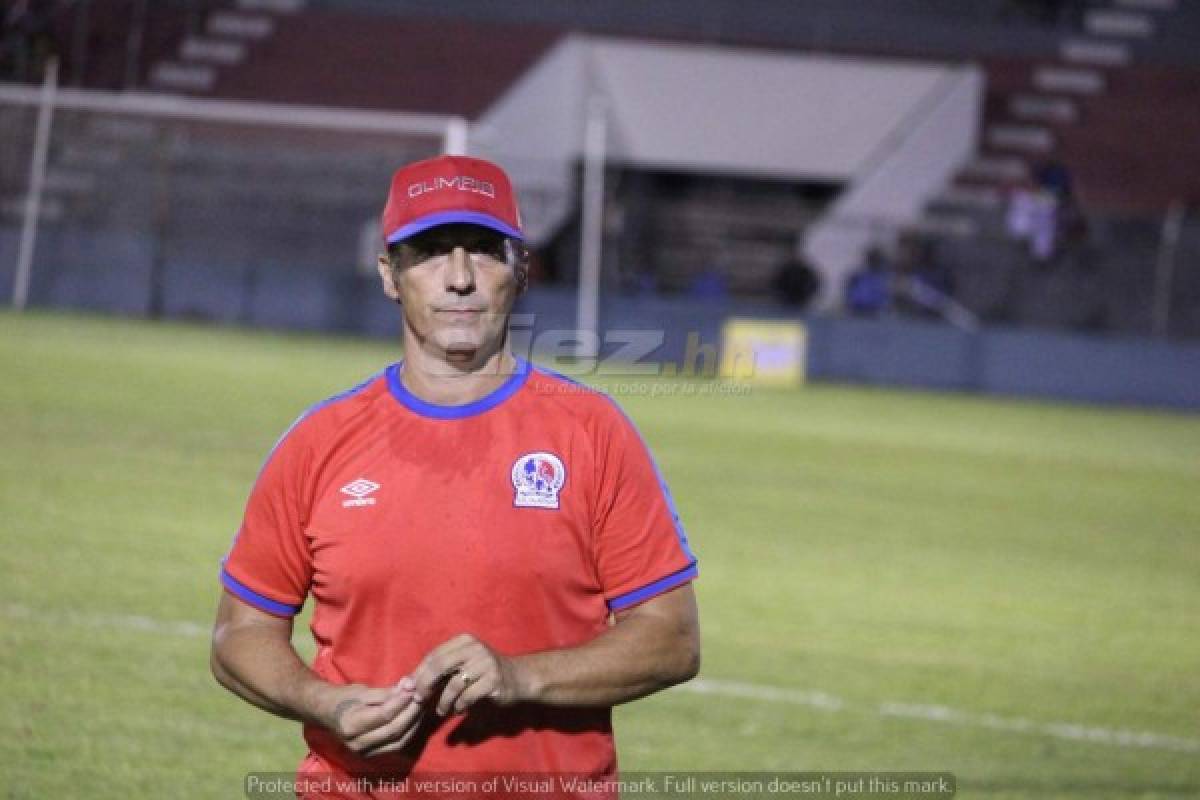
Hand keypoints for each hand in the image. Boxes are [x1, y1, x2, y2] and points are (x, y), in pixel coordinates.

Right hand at [315, 678, 423, 757]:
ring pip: (399, 740)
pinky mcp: (372, 756)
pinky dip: (409, 732)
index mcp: (351, 724)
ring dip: (414, 723)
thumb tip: (409, 686)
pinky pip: (396, 746)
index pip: (384, 714)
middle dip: (412, 712)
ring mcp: (365, 753)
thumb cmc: (343, 698)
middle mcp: (358, 743)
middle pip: (394, 729)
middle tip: (423, 696)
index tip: (414, 687)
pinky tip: (415, 719)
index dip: (402, 701)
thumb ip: (386, 692)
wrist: (326, 714)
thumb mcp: (362, 691)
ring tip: (422, 706)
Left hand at [409, 634, 531, 715]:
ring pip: (453, 684)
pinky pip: (467, 696)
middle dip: (425, 684)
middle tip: (420, 699)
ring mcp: (486, 663)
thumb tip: (408, 683)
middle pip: (440, 665)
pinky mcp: (493, 681)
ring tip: (441, 710)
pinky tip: (458, 710)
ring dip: (443, 701)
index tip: (410, 689)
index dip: (419, 673)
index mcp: (464, 641)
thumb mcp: (463, 664)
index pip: (434, 655)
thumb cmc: (484, 673)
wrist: (519, 679)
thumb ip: (441, 670)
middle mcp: (475, 648)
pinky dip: (458, 706)